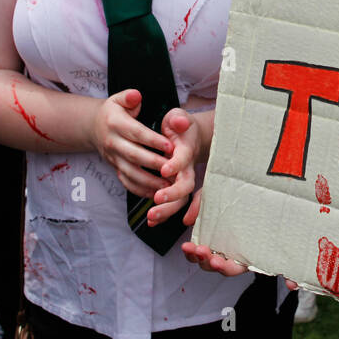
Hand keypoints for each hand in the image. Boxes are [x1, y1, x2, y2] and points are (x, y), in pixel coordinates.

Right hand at [90, 89, 171, 198]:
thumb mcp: (119, 99)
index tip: (170, 146)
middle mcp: (112, 142)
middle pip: (134, 155)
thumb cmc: (113, 112)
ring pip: (130, 173)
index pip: (136, 133)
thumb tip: (136, 96)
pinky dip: (140, 189)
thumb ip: (129, 97)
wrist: (93, 127)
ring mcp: (113, 158)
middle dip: (154, 163)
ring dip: (149, 181)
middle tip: (172, 168)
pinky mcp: (114, 168)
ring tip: (167, 185)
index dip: (153, 140)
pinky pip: (126, 182)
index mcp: (115, 123)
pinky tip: (155, 193)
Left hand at [145, 106, 208, 225]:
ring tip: (151, 216)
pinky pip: (173, 205)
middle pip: (186, 185)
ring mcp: (182, 180)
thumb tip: (180, 122)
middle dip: (173, 195)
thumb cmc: (179, 125)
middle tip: (157, 200)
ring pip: (181, 200)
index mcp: (186, 150)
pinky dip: (164, 214)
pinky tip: (151, 221)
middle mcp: (188, 168)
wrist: (187, 136)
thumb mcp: (178, 117)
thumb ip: (179, 119)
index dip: (176, 164)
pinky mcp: (176, 188)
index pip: (184, 158)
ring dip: (167, 210)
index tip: (163, 169)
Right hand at [178, 195, 249, 276]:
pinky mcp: (255, 255)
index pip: (197, 254)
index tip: (186, 246)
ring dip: (219, 267)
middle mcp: (225, 250)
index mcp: (212, 240)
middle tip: (199, 250)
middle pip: (210, 264)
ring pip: (228, 269)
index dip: (190, 253)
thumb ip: (197, 206)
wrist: (258, 189)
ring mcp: (240, 253)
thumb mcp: (211, 196)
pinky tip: (236, 260)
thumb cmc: (232, 195)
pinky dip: (240, 266)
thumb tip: (187, 221)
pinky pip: (248, 265)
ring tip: (214, 261)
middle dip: (202, 259)